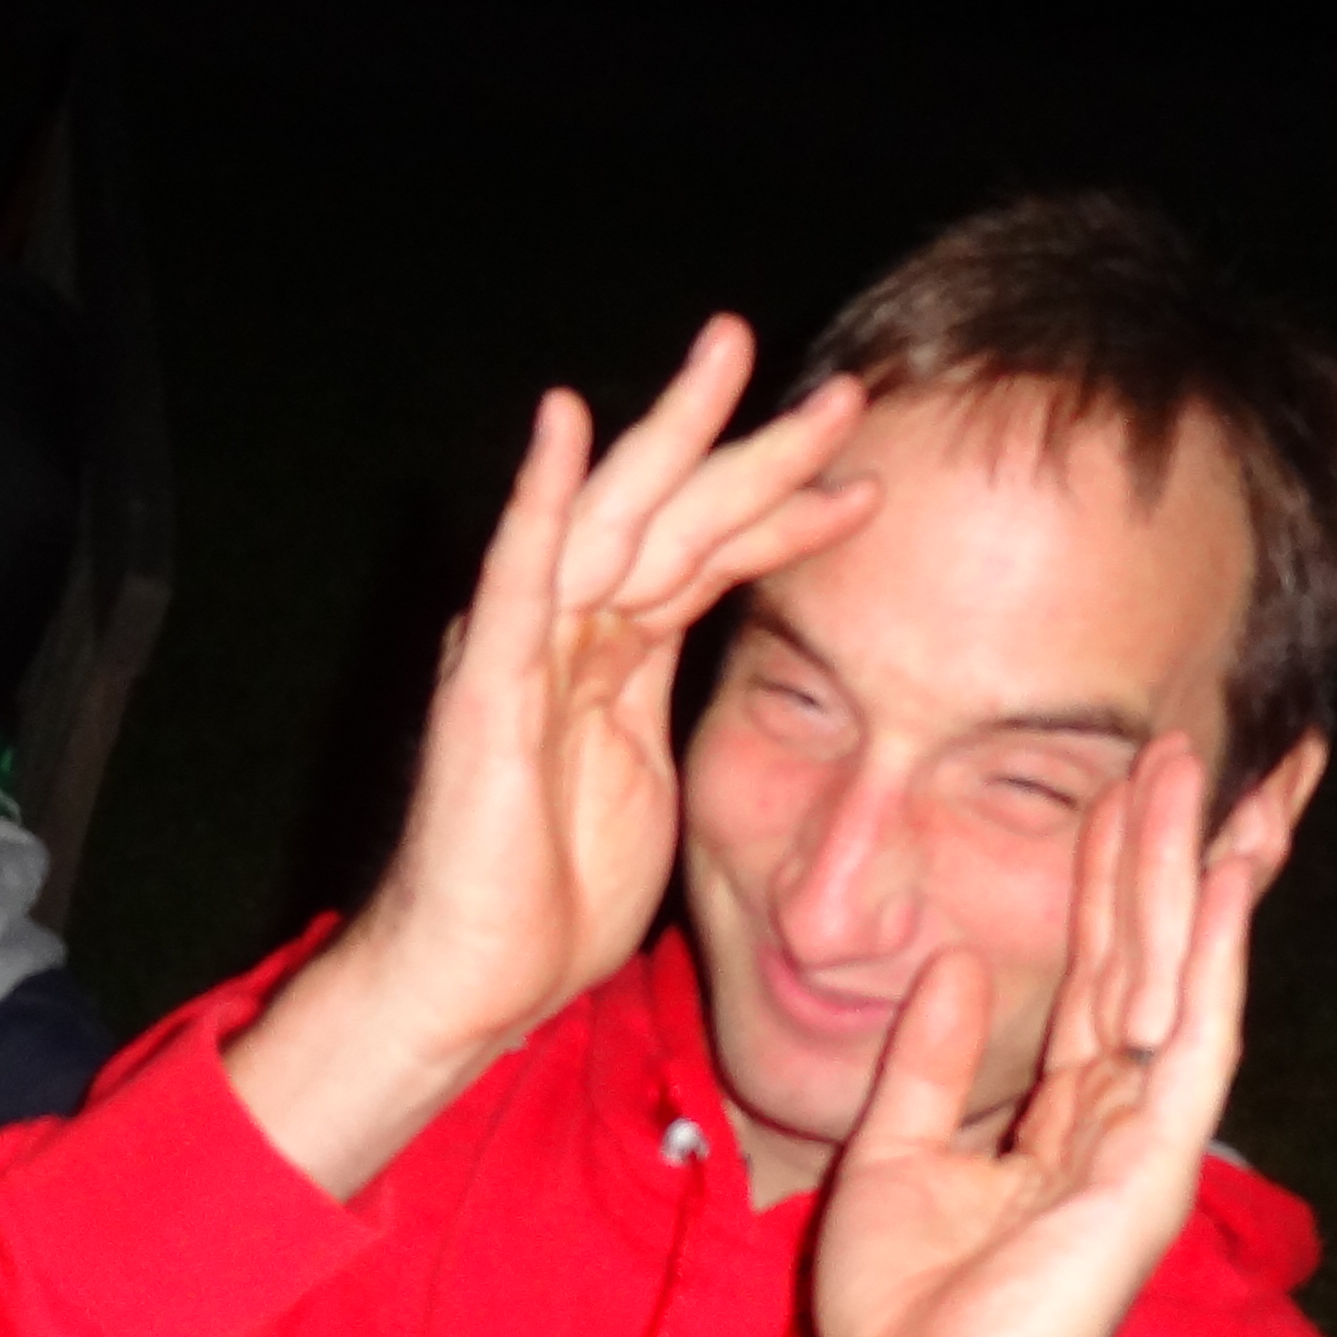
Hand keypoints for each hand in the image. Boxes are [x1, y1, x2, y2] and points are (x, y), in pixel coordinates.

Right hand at [228, 319, 872, 1196]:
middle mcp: (567, 634)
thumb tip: (750, 691)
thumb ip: (676, 715)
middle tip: (843, 388)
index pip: (710, 561)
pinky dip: (540, 498)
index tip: (867, 481)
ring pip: (613, 517)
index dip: (785, 516)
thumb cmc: (550, 903)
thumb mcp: (653, 788)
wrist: (470, 983)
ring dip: (676, 437)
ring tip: (731, 354)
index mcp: (615, 661)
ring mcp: (522, 650)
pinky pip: (517, 576)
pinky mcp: (486, 687)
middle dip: (755, 447)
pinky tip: (567, 424)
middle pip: (673, 515)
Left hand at [811, 736, 1271, 1336]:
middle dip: (1164, 848)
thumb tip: (951, 964)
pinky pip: (1190, 1044)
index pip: (1095, 970)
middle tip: (1182, 742)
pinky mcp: (1151, 1169)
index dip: (1107, 877)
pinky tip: (1218, 883)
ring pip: (1178, 979)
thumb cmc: (911, 1321)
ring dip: (1190, 874)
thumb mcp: (892, 1155)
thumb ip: (929, 1062)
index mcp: (1062, 1117)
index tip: (1120, 784)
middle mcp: (1117, 1116)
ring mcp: (1145, 1141)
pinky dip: (1208, 960)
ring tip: (1204, 773)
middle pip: (1148, 955)